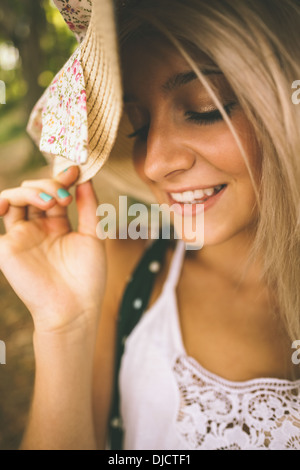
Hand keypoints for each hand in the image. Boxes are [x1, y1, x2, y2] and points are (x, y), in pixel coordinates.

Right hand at [0, 166, 105, 333]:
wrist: (74, 308)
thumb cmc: (87, 277)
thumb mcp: (94, 236)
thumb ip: (89, 207)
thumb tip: (86, 179)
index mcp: (58, 225)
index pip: (54, 192)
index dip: (62, 178)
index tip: (76, 169)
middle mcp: (38, 227)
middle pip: (33, 190)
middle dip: (49, 184)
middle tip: (64, 196)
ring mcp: (21, 236)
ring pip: (14, 198)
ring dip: (30, 190)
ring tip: (50, 201)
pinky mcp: (7, 248)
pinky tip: (7, 204)